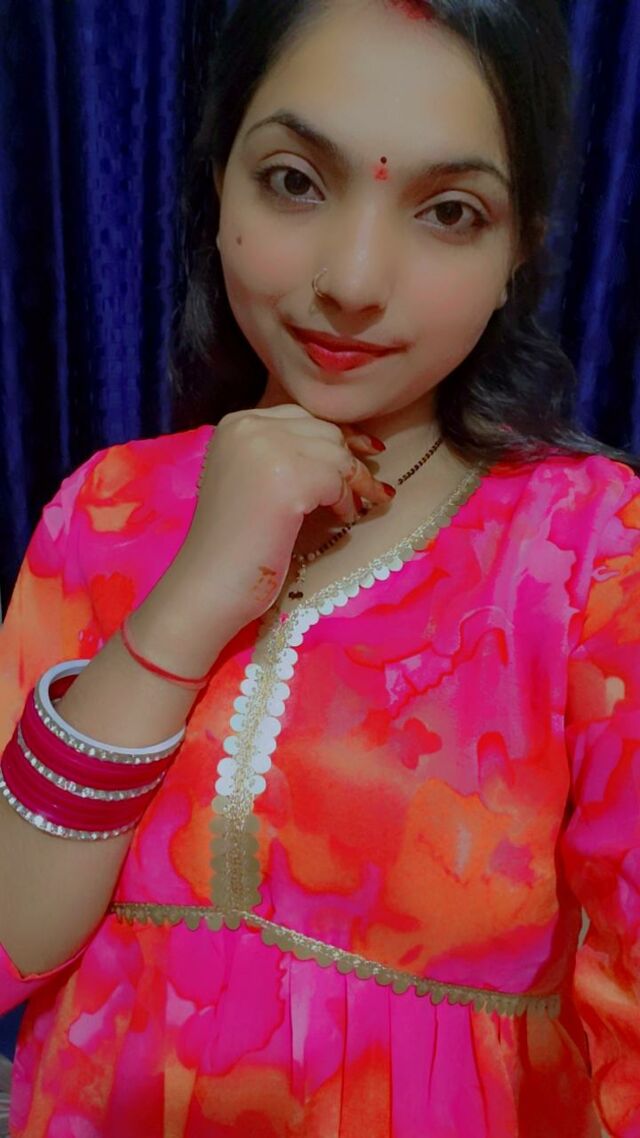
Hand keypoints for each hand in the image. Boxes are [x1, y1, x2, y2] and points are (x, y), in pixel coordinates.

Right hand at [161, 405, 392, 643]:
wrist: (208, 582)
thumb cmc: (231, 540)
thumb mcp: (249, 478)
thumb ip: (281, 453)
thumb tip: (346, 442)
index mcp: (236, 424)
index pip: (300, 416)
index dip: (334, 436)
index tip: (361, 451)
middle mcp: (250, 428)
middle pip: (323, 430)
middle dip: (349, 459)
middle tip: (370, 485)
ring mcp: (268, 450)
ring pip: (336, 454)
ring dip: (354, 482)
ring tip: (360, 504)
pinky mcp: (288, 480)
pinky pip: (338, 481)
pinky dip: (345, 501)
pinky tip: (342, 517)